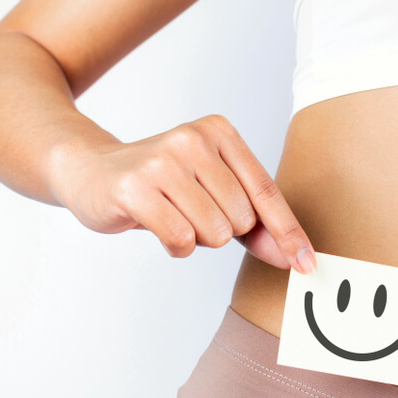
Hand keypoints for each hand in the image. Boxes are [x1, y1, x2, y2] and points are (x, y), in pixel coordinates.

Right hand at [50, 113, 316, 273]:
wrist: (90, 171)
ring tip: (171, 214)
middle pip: (241, 219)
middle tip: (189, 212)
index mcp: (219, 132)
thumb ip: (256, 223)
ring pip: (213, 232)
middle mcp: (193, 140)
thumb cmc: (161, 185)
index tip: (306, 265)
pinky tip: (156, 224)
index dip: (288, 234)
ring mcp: (163, 162)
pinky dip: (175, 246)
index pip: (266, 192)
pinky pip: (181, 239)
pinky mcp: (136, 187)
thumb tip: (294, 257)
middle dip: (221, 230)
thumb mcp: (213, 192)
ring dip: (196, 238)